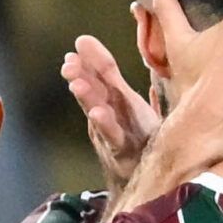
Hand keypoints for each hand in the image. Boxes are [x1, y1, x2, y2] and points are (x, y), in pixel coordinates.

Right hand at [60, 34, 159, 188]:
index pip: (104, 73)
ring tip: (76, 83)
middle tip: (68, 62)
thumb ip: (143, 84)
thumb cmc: (145, 141)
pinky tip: (97, 113)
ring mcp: (112, 132)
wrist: (147, 180)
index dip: (94, 58)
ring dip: (85, 96)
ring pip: (96, 111)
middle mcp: (111, 113)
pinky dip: (103, 124)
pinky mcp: (120, 150)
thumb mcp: (143, 109)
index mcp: (118, 100)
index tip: (81, 42)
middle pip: (94, 90)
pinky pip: (111, 135)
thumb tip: (154, 57)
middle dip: (80, 74)